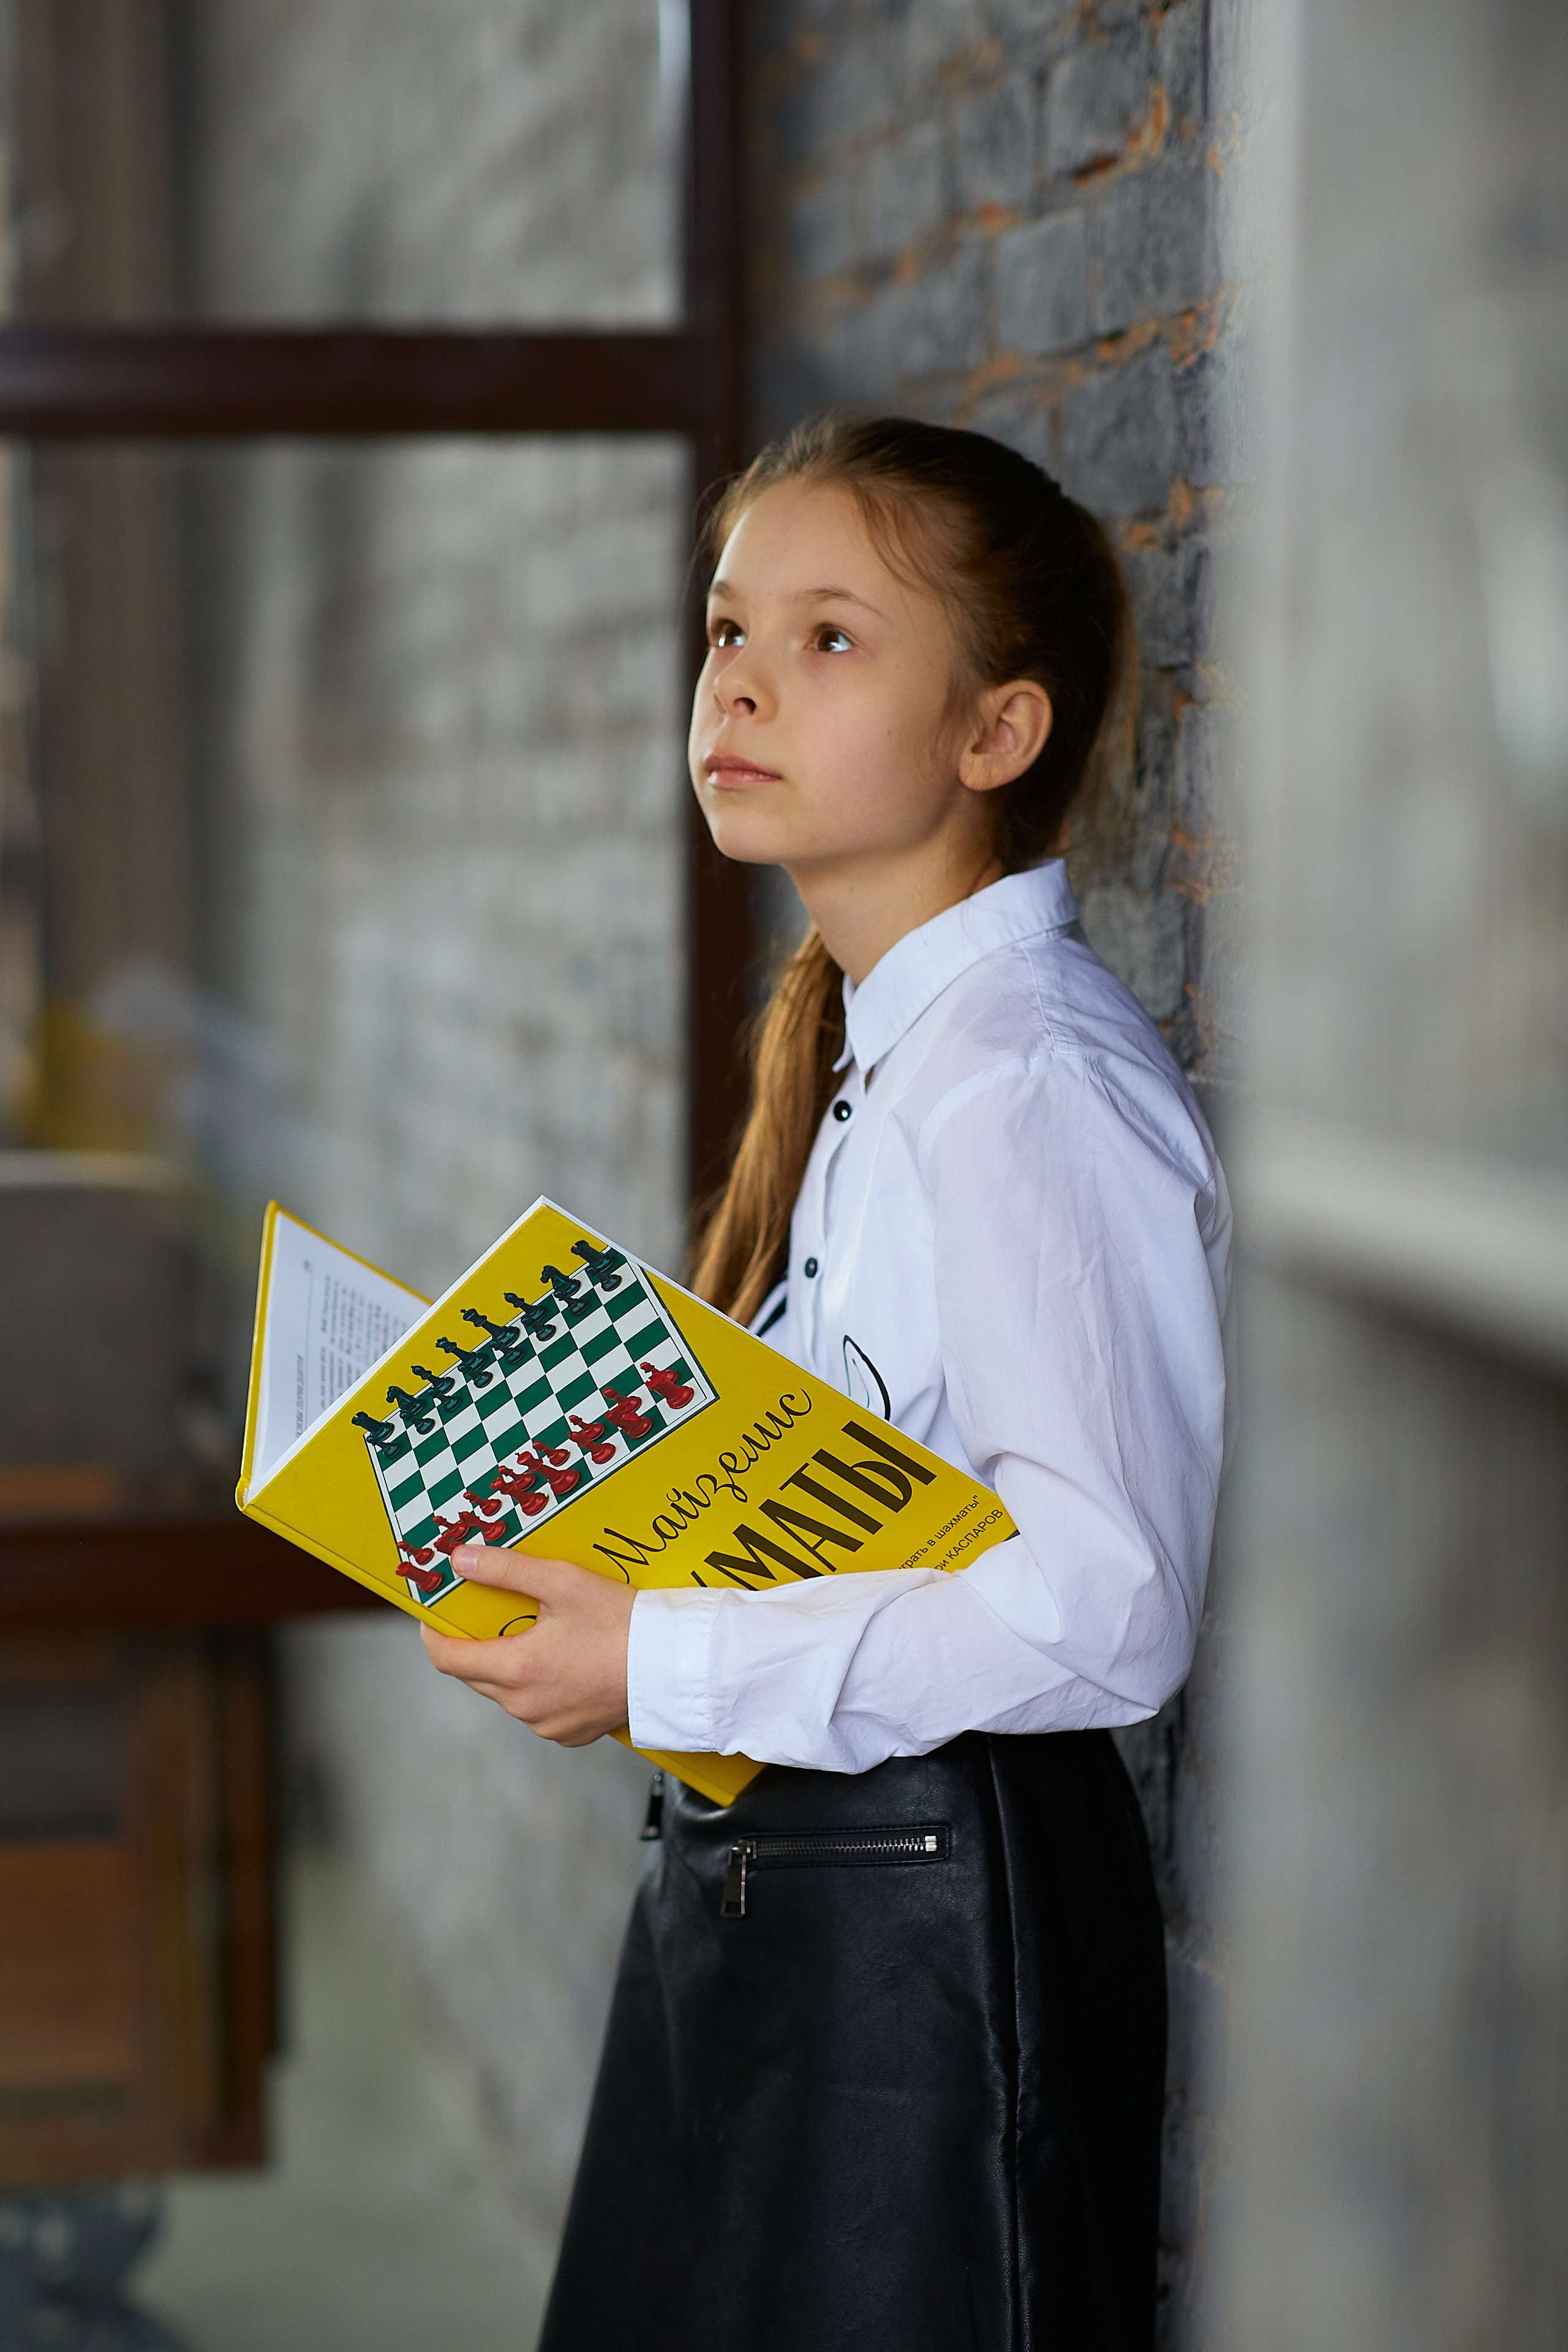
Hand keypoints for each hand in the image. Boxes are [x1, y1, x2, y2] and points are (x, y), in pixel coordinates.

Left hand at [418, 1547, 633, 1746]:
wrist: (674, 1665)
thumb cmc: (622, 1621)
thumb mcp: (562, 1582)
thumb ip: (505, 1569)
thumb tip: (459, 1560)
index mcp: (516, 1669)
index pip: (447, 1659)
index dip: (434, 1636)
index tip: (434, 1618)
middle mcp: (525, 1705)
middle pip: (476, 1676)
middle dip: (475, 1646)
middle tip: (493, 1618)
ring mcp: (548, 1725)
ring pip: (508, 1694)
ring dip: (510, 1668)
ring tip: (538, 1636)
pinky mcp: (571, 1734)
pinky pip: (539, 1711)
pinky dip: (540, 1688)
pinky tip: (565, 1664)